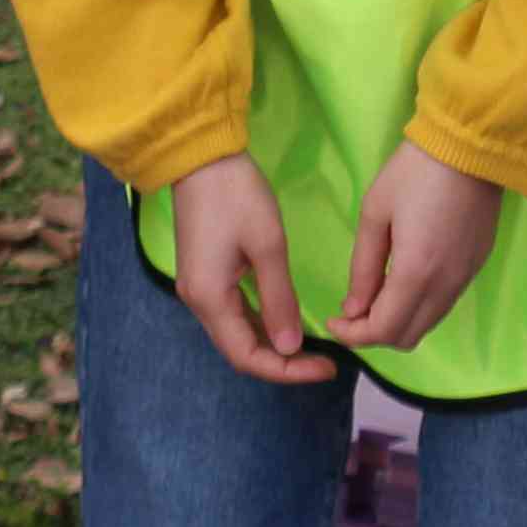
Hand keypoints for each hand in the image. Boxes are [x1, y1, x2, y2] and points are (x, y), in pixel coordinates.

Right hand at [164, 156, 334, 386]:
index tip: (328, 366)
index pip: (248, 357)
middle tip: (326, 360)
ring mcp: (200, 288)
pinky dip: (261, 323)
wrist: (201, 155)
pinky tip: (287, 321)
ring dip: (273, 344)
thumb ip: (279, 300)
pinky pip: (234, 312)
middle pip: (241, 350)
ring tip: (313, 347)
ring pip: (237, 333)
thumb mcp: (267, 245)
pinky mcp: (206, 274)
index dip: (287, 371)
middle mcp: (199, 302)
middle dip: (283, 362)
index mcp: (210, 299)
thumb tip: (291, 347)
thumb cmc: (236, 195)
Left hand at [330, 146, 506, 352]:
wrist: (471, 144)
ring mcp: (465, 278)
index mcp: (416, 273)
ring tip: (376, 295)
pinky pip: (444, 303)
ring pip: (428, 323)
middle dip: (374, 333)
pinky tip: (405, 280)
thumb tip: (354, 308)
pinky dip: (420, 306)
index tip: (334, 320)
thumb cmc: (415, 172)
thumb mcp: (375, 212)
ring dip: (399, 321)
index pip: (383, 330)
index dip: (353, 335)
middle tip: (352, 311)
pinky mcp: (477, 265)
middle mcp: (445, 286)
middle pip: (407, 337)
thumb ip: (363, 267)